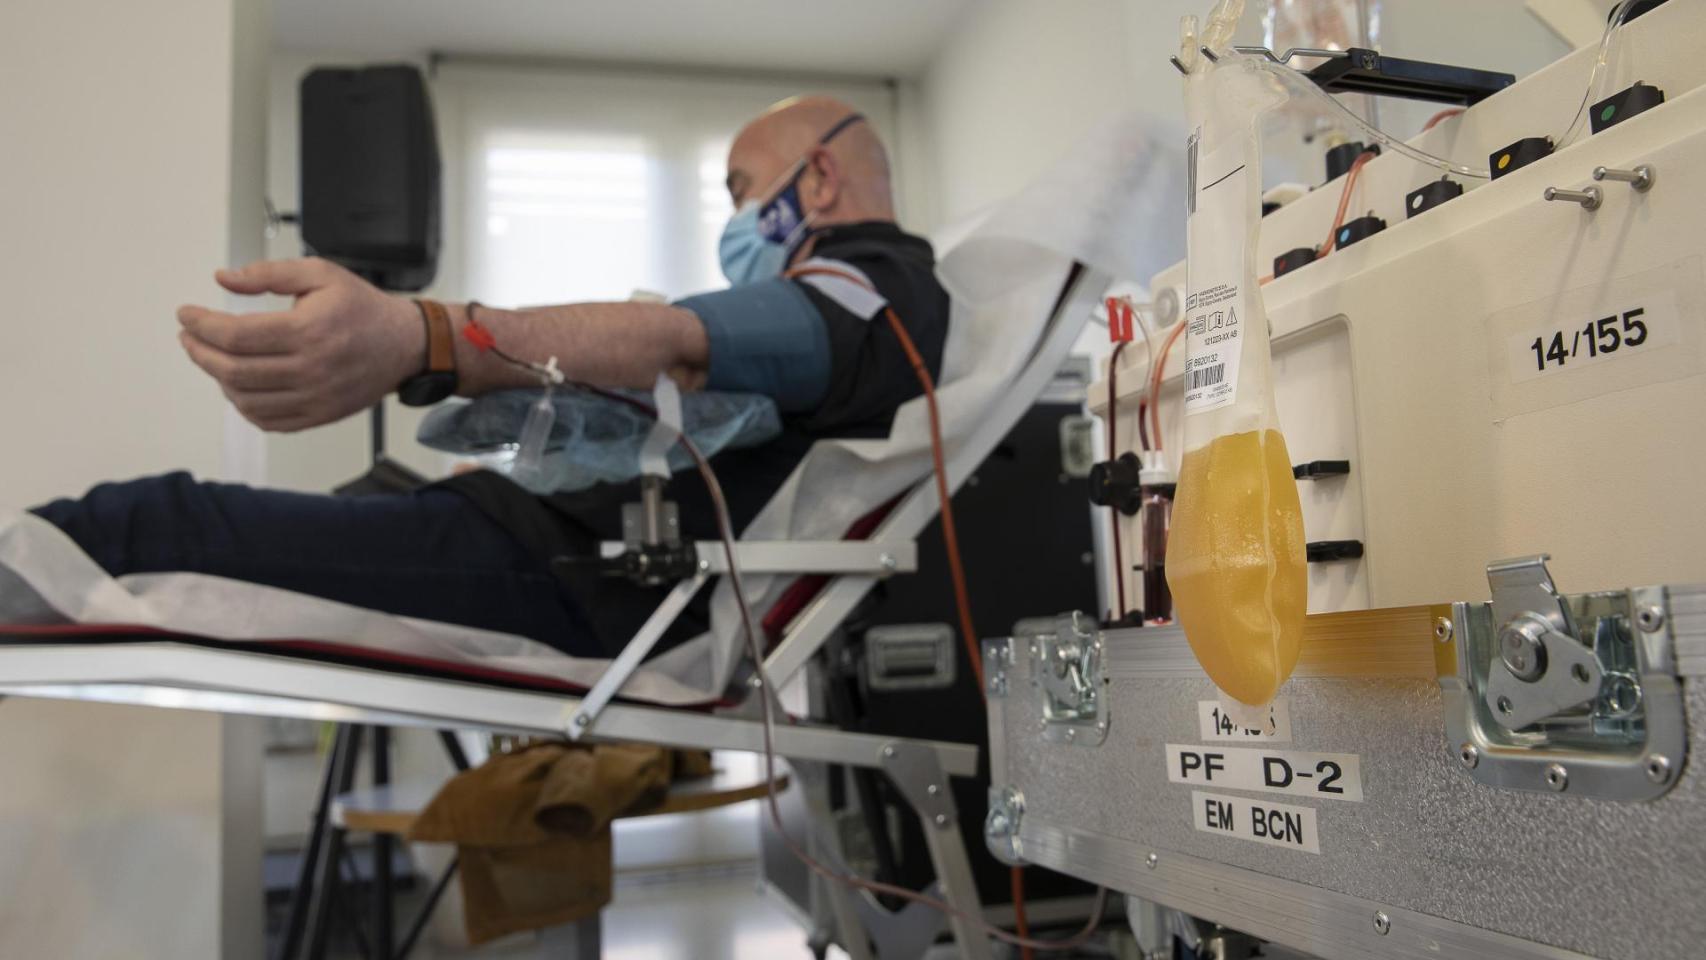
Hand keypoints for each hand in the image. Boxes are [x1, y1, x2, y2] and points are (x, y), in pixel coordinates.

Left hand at [177, 258, 422, 431]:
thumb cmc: (363, 308)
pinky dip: (244, 406)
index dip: (201, 325)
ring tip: (212, 359)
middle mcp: (310, 368)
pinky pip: (268, 421)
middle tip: (190, 337)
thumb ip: (268, 273)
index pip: (235, 334)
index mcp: (308, 330)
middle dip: (199, 352)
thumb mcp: (320, 273)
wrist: (405, 344)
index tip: (186, 315)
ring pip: (245, 399)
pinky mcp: (319, 415)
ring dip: (218, 379)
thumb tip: (223, 279)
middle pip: (233, 370)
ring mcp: (315, 397)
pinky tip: (238, 386)